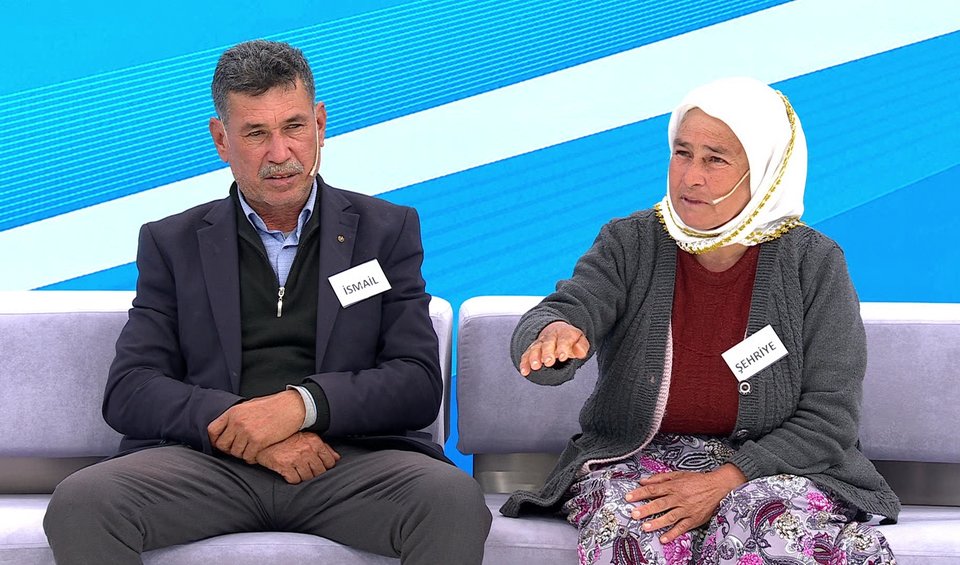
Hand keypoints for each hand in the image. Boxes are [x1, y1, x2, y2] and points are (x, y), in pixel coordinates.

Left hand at [207, 390, 305, 462]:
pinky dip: (252, 458)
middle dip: (230, 449)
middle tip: (239, 448)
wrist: (292, 407)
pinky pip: (248, 457)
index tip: (223, 444)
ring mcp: (247, 432)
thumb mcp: (250, 405)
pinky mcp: (258, 441)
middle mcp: (237, 422)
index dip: (216, 440)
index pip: (212, 431)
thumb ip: (236, 417)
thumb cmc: (273, 406)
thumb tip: (227, 428)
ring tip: (251, 449)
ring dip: (242, 454)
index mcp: (233, 412)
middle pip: (222, 445)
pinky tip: (257, 452)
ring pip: (235, 453)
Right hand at [255, 432, 340, 483]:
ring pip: (308, 477)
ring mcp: (296, 458)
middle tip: (306, 469)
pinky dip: (292, 479)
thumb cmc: (288, 438)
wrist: (265, 438)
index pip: (329, 462)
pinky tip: (289, 472)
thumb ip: (324, 448)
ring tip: (297, 470)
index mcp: (315, 442)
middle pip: (320, 471)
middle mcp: (307, 450)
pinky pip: (295, 480)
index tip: (318, 466)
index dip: (325, 467)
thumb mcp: (308, 438)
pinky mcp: (284, 465)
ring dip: (303, 476)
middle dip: (314, 473)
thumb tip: (337, 458)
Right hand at [519, 321, 589, 376]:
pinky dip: (524, 363)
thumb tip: (579, 352)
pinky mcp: (532, 350)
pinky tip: (525, 371)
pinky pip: (526, 355)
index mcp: (564, 333)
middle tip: (548, 362)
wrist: (557, 330)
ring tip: (535, 366)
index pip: (563, 340)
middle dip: (547, 353)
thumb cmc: (569, 339)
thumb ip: (582, 346)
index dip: (563, 348)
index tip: (562, 357)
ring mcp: (540, 343)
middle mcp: (550, 337)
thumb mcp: (580, 340)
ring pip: (535, 348)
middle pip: (548, 343)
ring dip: (534, 357)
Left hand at [624, 464, 745, 543]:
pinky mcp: (693, 519)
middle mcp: (679, 498)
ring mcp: (686, 509)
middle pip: (659, 504)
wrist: (717, 486)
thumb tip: (643, 481)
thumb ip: (660, 478)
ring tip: (645, 527)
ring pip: (670, 517)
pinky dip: (673, 534)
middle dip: (646, 509)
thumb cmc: (696, 480)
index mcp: (673, 486)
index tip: (628, 497)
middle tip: (634, 514)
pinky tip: (664, 539)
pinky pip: (682, 527)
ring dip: (657, 523)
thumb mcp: (678, 474)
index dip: (640, 493)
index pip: (653, 490)